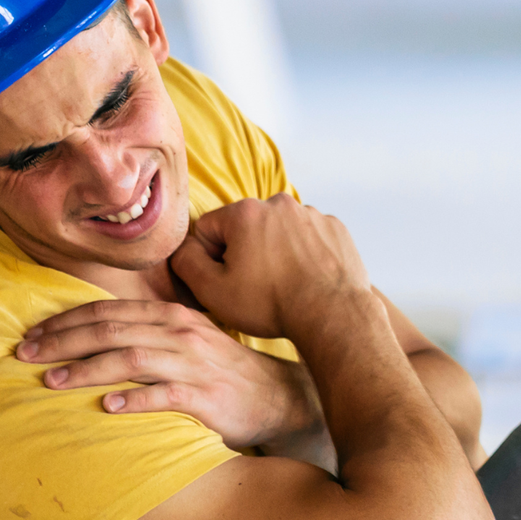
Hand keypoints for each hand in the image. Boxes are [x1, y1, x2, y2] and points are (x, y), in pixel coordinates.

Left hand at [17, 299, 321, 450]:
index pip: (108, 311)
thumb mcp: (184, 342)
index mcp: (170, 316)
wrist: (279, 398)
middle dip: (63, 342)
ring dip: (87, 369)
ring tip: (52, 382)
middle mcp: (180, 333)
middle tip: (25, 356)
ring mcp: (194, 364)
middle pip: (111, 330)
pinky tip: (107, 407)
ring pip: (131, 358)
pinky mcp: (207, 397)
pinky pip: (165, 395)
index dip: (65, 321)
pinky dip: (135, 399)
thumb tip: (89, 340)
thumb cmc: (222, 373)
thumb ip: (144, 335)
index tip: (31, 336)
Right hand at [172, 196, 371, 340]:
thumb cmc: (272, 305)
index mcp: (245, 211)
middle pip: (245, 228)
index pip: (209, 229)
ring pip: (279, 232)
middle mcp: (280, 203)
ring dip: (275, 253)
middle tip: (256, 287)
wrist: (333, 315)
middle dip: (245, 253)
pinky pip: (309, 238)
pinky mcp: (336, 229)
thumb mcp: (212, 290)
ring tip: (284, 286)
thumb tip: (184, 249)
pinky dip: (305, 255)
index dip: (210, 259)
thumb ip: (186, 262)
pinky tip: (307, 280)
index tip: (227, 281)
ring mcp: (312, 214)